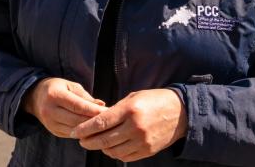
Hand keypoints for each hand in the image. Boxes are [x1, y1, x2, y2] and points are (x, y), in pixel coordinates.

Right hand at [23, 78, 106, 137]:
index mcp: (54, 95)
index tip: (108, 111)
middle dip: (94, 120)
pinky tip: (93, 129)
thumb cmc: (56, 88)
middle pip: (77, 120)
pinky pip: (72, 134)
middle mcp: (50, 111)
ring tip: (104, 124)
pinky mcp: (53, 131)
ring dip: (90, 128)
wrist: (35, 97)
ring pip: (75, 130)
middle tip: (110, 119)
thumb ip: (85, 96)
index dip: (93, 110)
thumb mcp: (69, 85)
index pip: (77, 106)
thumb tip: (102, 105)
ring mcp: (50, 123)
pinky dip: (83, 132)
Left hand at [71, 89, 186, 161]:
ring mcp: (142, 141)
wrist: (180, 112)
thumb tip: (97, 120)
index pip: (101, 122)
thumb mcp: (133, 98)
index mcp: (130, 110)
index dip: (85, 129)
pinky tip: (110, 148)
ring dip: (101, 148)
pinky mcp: (148, 150)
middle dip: (88, 141)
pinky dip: (115, 154)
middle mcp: (135, 127)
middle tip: (80, 140)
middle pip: (104, 139)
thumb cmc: (154, 100)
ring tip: (95, 143)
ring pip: (113, 150)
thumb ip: (115, 109)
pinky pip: (125, 156)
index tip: (74, 132)